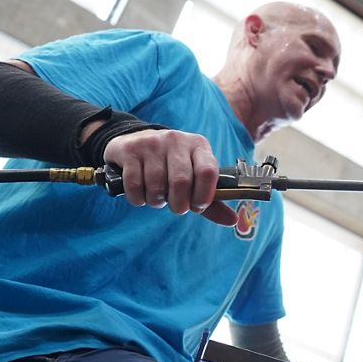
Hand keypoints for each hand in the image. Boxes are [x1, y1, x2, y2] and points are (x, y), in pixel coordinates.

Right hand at [103, 129, 236, 225]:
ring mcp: (152, 143)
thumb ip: (211, 201)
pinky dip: (138, 199)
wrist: (136, 141)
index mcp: (198, 146)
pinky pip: (134, 185)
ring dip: (156, 201)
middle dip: (178, 204)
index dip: (204, 195)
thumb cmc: (171, 166)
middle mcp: (176, 140)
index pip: (208, 172)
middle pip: (181, 182)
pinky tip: (141, 195)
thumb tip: (232, 220)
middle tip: (176, 206)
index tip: (197, 206)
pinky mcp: (130, 150)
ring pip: (156, 185)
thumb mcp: (194, 177)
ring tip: (157, 197)